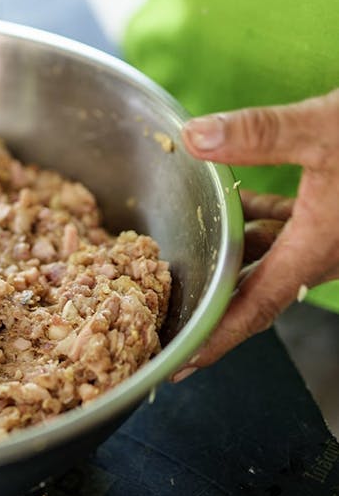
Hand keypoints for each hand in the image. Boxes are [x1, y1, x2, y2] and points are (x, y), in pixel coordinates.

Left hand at [172, 89, 338, 381]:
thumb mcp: (326, 131)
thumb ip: (260, 135)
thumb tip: (195, 136)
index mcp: (317, 249)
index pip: (256, 308)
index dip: (218, 338)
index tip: (183, 363)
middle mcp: (324, 252)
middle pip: (256, 290)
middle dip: (214, 302)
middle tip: (172, 313)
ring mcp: (332, 235)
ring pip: (271, 258)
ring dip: (232, 258)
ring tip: (188, 260)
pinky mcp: (337, 213)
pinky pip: (289, 231)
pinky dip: (259, 224)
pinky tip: (238, 203)